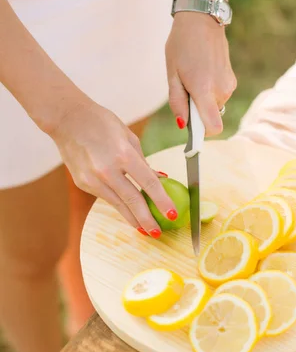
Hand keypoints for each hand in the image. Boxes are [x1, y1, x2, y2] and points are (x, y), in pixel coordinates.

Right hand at [51, 102, 176, 236]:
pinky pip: (106, 197)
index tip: (172, 214)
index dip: (162, 201)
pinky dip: (118, 205)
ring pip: (118, 205)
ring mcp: (92, 179)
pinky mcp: (83, 183)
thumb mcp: (128, 137)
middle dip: (147, 220)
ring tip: (145, 230)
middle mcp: (107, 170)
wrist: (66, 119)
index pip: (148, 183)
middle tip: (158, 232)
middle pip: (133, 201)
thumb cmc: (101, 123)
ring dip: (133, 219)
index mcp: (123, 154)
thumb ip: (143, 161)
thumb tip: (160, 178)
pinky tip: (128, 213)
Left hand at [166, 11, 236, 136]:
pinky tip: (202, 71)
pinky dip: (209, 91)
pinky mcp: (232, 80)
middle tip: (185, 89)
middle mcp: (221, 90)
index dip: (201, 133)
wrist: (202, 18)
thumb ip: (177, 102)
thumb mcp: (172, 73)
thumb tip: (183, 125)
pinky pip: (218, 95)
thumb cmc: (182, 45)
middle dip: (197, 110)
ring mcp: (229, 85)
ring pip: (214, 106)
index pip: (213, 127)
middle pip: (210, 117)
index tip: (191, 129)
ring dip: (203, 99)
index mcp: (204, 89)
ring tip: (193, 76)